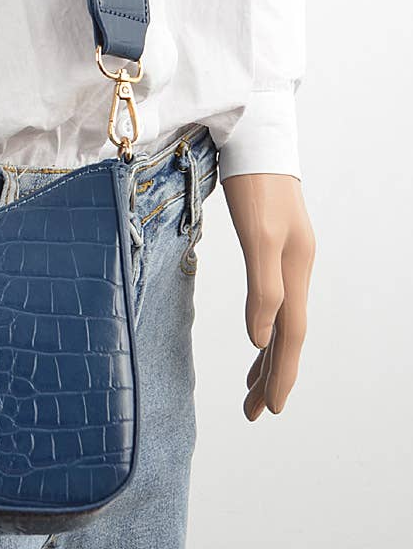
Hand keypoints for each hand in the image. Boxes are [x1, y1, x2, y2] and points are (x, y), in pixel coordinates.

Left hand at [221, 173, 315, 420]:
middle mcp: (296, 267)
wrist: (253, 136)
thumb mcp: (257, 236)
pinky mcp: (270, 243)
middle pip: (286, 334)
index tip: (269, 410)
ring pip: (280, 318)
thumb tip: (259, 340)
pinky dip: (263, 324)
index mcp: (295, 270)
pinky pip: (271, 298)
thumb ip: (263, 288)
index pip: (289, 336)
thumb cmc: (253, 183)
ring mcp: (286, 255)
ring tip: (252, 387)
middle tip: (254, 412)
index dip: (279, 374)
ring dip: (267, 354)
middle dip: (272, 374)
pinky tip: (256, 332)